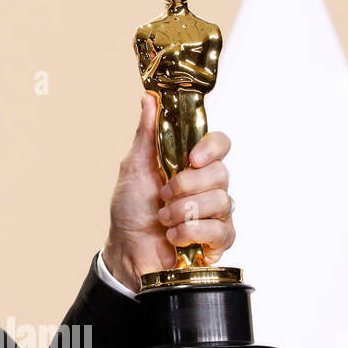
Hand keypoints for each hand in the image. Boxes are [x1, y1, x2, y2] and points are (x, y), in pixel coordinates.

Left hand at [102, 92, 235, 291]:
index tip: (191, 158)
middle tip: (163, 196)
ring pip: (222, 201)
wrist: (126, 249)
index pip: (220, 145)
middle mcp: (208, 186)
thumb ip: (147, 135)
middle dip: (186, 185)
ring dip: (184, 211)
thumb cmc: (130, 209)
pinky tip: (174, 236)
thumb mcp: (134, 167)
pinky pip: (221, 230)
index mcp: (191, 165)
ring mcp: (216, 213)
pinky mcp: (218, 240)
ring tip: (163, 219)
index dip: (211, 148)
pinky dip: (192, 231)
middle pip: (220, 173)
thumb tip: (149, 98)